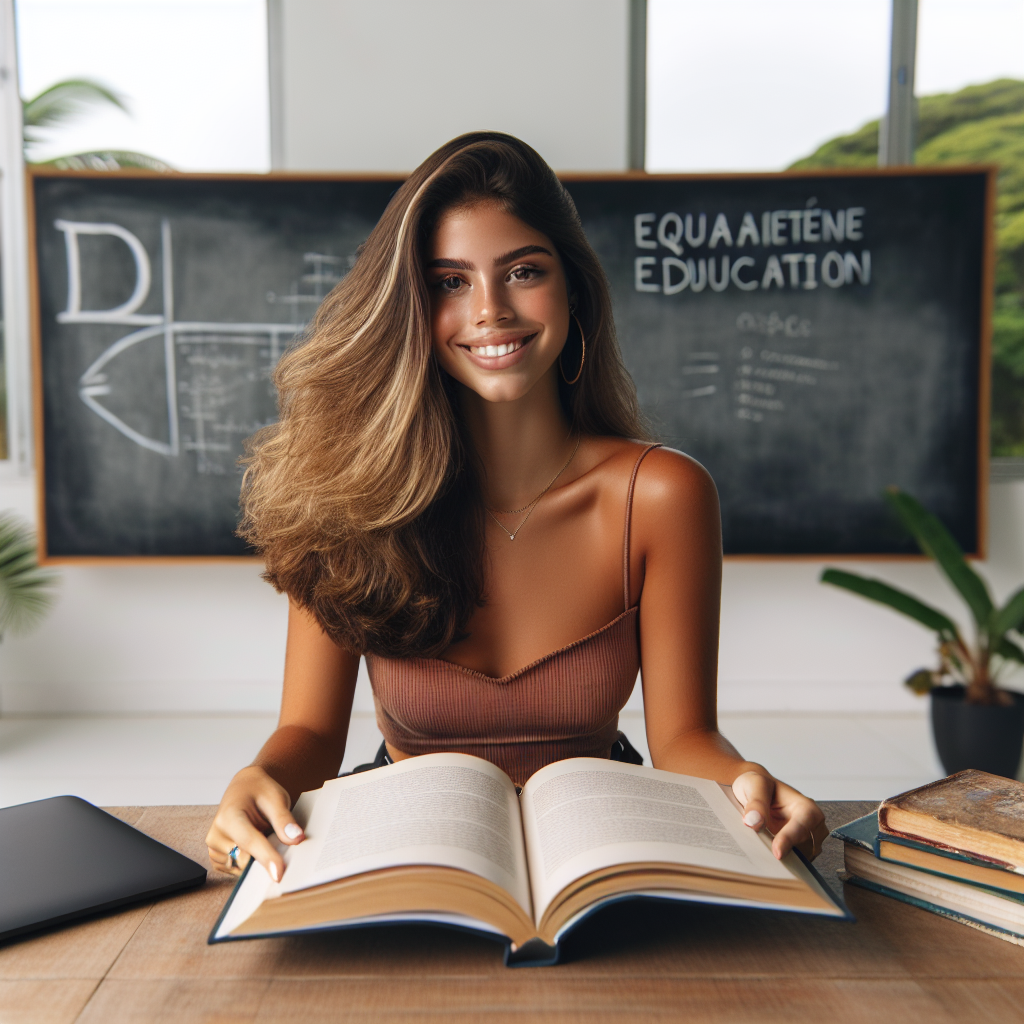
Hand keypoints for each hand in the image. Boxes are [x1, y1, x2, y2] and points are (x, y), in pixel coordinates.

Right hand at [206, 765, 305, 880]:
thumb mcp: (276, 798)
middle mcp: (216, 834)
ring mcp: (215, 848)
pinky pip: (237, 871)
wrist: (245, 788)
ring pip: (242, 868)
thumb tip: (295, 839)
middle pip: (245, 860)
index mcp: (228, 816)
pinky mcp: (218, 858)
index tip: (279, 874)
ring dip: (258, 861)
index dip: (266, 858)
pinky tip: (256, 848)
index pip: (249, 842)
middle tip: (281, 846)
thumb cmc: (260, 791)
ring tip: (265, 839)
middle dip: (266, 859)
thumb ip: (284, 819)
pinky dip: (250, 864)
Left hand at [732, 771, 827, 859]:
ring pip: (801, 858)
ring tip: (763, 852)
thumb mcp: (754, 785)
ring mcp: (804, 839)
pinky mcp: (795, 849)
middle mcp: (811, 825)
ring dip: (785, 858)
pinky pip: (793, 862)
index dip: (790, 838)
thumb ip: (756, 802)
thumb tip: (755, 822)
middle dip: (788, 852)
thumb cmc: (758, 785)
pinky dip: (782, 861)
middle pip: (806, 846)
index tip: (777, 852)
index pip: (804, 825)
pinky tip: (766, 855)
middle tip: (765, 855)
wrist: (754, 791)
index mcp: (805, 806)